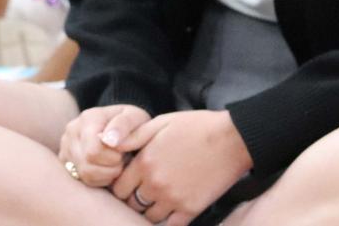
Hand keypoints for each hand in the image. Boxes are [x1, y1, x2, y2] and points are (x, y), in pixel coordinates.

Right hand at [57, 104, 149, 187]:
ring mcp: (66, 146)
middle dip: (112, 166)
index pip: (95, 150)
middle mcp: (72, 131)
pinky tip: (108, 168)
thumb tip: (109, 141)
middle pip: (88, 164)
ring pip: (85, 174)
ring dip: (107, 174)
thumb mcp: (136, 118)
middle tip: (122, 159)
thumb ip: (124, 125)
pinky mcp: (66, 161)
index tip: (125, 152)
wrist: (122, 128)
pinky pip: (82, 180)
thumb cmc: (133, 125)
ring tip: (116, 163)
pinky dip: (99, 179)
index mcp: (88, 118)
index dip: (114, 157)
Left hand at [107, 110, 252, 225]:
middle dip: (132, 200)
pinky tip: (170, 212)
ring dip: (149, 211)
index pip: (118, 188)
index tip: (127, 182)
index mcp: (144, 163)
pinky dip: (167, 221)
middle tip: (140, 193)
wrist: (231, 139)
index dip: (120, 186)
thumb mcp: (159, 123)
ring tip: (156, 201)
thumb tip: (106, 142)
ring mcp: (173, 199)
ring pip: (148, 217)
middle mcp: (155, 184)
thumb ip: (132, 136)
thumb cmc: (194, 127)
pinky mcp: (191, 209)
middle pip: (131, 204)